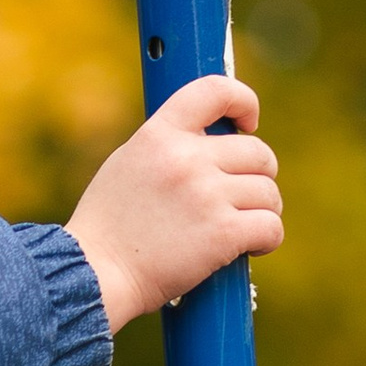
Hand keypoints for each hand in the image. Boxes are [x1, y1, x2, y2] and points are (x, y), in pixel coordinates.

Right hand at [66, 74, 280, 328]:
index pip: (215, 90)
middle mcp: (186, 158)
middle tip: (240, 198)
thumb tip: (213, 143)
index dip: (244, 102)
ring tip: (241, 228)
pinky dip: (267, 239)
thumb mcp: (128, 164)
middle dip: (257, 176)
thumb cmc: (108, 228)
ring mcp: (206, 195)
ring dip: (262, 211)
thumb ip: (168, 147)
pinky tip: (249, 247)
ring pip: (268, 193)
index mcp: (160, 134)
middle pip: (258, 152)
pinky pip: (271, 227)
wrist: (94, 274)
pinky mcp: (223, 233)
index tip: (248, 124)